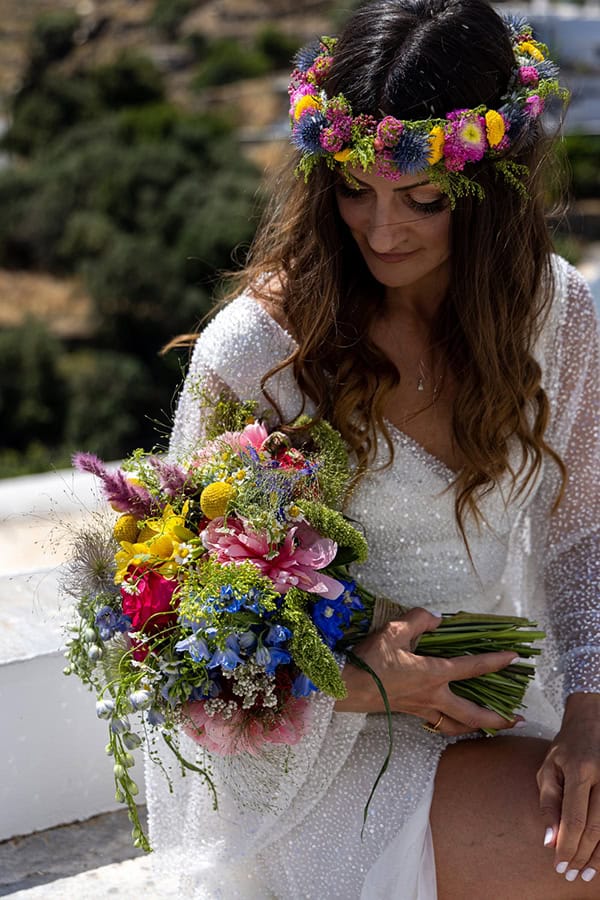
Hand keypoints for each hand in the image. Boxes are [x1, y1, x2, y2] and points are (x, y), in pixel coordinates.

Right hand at [335, 607, 520, 734]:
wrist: (345, 687)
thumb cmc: (369, 660)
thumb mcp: (393, 631)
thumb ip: (419, 621)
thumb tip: (437, 619)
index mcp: (433, 674)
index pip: (472, 667)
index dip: (496, 661)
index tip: (515, 658)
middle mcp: (433, 696)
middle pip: (473, 713)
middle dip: (498, 717)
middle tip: (518, 717)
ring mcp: (422, 708)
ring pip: (457, 725)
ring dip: (478, 727)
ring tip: (493, 725)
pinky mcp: (409, 713)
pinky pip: (439, 724)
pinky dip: (453, 725)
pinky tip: (455, 721)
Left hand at [538, 692, 599, 882]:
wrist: (593, 722)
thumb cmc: (566, 747)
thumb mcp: (549, 768)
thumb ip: (548, 803)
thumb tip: (549, 840)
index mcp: (580, 770)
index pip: (574, 817)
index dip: (567, 845)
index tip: (559, 865)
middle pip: (595, 827)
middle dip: (581, 855)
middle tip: (570, 873)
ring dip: (597, 856)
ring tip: (585, 873)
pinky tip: (599, 856)